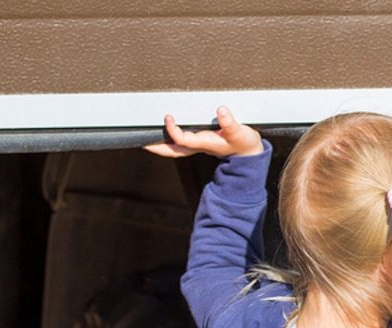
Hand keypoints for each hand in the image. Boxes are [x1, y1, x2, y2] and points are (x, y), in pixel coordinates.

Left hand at [144, 106, 263, 157]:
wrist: (250, 153)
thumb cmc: (244, 142)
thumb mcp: (240, 133)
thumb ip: (230, 123)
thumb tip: (221, 110)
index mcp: (205, 143)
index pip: (182, 139)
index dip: (172, 130)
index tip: (168, 117)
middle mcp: (199, 145)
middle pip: (172, 150)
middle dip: (156, 147)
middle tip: (141, 141)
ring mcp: (199, 146)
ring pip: (174, 148)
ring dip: (160, 144)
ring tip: (146, 137)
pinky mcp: (201, 142)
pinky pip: (180, 143)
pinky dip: (170, 139)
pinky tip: (166, 132)